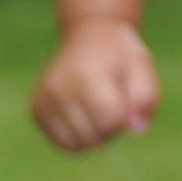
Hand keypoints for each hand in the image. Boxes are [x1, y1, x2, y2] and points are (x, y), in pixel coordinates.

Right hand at [31, 16, 158, 151]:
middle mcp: (59, 88)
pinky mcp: (36, 109)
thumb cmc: (119, 56)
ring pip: (76, 146)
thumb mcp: (142, 68)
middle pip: (93, 137)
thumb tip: (136, 130)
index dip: (123, 117)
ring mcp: (44, 100)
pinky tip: (82, 115)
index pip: (110, 122)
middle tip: (110, 103)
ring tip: (97, 111)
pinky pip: (63, 143)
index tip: (123, 97)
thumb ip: (145, 99)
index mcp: (85, 76)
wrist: (88, 35)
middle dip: (109, 129)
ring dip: (94, 136)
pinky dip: (77, 136)